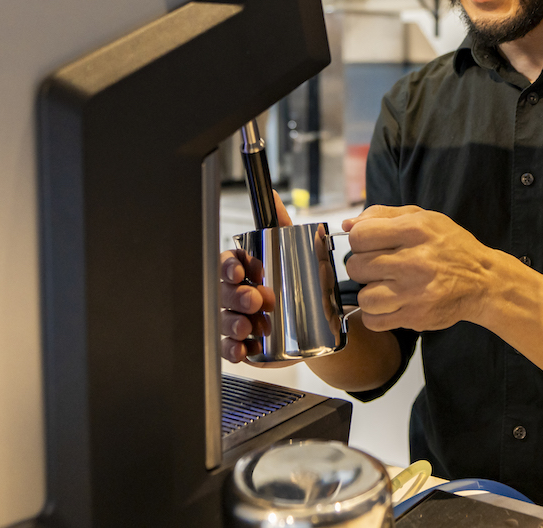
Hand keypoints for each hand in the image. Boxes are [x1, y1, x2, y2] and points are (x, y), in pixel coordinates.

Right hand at [218, 191, 289, 363]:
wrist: (318, 320)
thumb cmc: (298, 281)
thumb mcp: (293, 248)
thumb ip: (279, 222)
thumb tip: (270, 194)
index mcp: (244, 270)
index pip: (226, 264)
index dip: (229, 267)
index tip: (240, 270)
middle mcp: (236, 294)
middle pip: (224, 293)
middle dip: (237, 296)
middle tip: (257, 300)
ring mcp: (237, 319)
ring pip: (224, 320)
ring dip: (234, 322)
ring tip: (251, 326)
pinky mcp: (243, 344)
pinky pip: (228, 347)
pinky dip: (232, 348)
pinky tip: (242, 347)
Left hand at [341, 205, 495, 331]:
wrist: (484, 281)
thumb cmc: (450, 247)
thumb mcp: (423, 218)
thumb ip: (382, 215)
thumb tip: (347, 226)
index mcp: (415, 230)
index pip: (360, 236)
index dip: (360, 241)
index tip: (371, 246)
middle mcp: (415, 260)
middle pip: (357, 266)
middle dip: (362, 267)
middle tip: (380, 268)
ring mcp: (415, 292)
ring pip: (364, 297)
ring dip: (369, 293)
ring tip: (384, 287)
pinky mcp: (416, 316)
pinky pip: (374, 320)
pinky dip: (376, 314)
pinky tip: (389, 304)